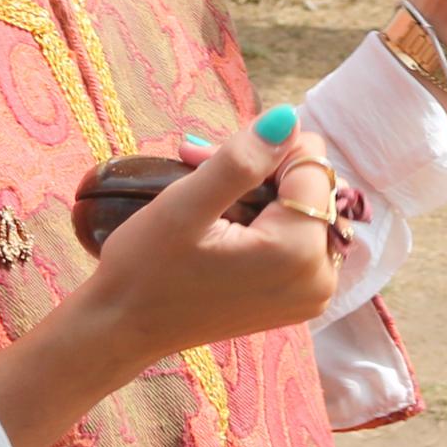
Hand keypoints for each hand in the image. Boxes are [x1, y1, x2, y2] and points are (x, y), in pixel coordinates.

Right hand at [0, 124, 335, 446]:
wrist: (126, 327)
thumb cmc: (146, 268)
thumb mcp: (186, 205)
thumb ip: (241, 160)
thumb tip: (288, 119)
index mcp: (299, 254)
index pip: (312, 166)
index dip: (262, 148)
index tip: (206, 156)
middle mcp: (320, 279)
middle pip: (309, 187)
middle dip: (260, 167)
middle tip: (197, 162)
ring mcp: (312, 293)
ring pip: (301, 208)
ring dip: (258, 188)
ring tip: (202, 183)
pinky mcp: (298, 299)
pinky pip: (296, 236)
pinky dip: (263, 216)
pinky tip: (219, 213)